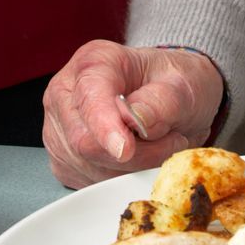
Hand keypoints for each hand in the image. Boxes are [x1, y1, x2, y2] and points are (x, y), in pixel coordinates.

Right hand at [42, 39, 224, 189]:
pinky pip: (90, 183)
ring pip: (90, 168)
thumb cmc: (172, 85)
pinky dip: (121, 180)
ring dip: (132, 169)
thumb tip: (138, 120)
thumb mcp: (183, 85)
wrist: (171, 100)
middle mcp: (67, 93)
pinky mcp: (64, 160)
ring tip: (158, 146)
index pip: (89, 96)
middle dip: (134, 154)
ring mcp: (60, 128)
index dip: (105, 125)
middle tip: (172, 141)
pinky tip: (138, 160)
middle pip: (86, 141)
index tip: (125, 150)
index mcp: (94, 62)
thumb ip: (162, 101)